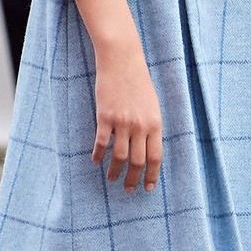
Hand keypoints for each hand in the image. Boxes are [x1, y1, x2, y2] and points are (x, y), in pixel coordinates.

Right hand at [93, 50, 162, 192]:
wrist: (122, 60)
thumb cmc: (138, 81)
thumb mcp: (152, 105)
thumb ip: (150, 126)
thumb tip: (147, 149)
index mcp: (155, 123)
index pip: (155, 157)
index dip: (151, 175)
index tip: (147, 188)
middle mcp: (139, 126)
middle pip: (137, 161)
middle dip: (133, 179)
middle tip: (128, 190)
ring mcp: (121, 122)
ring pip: (119, 156)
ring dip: (115, 171)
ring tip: (111, 179)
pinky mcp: (104, 116)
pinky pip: (101, 142)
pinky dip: (98, 154)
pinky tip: (95, 161)